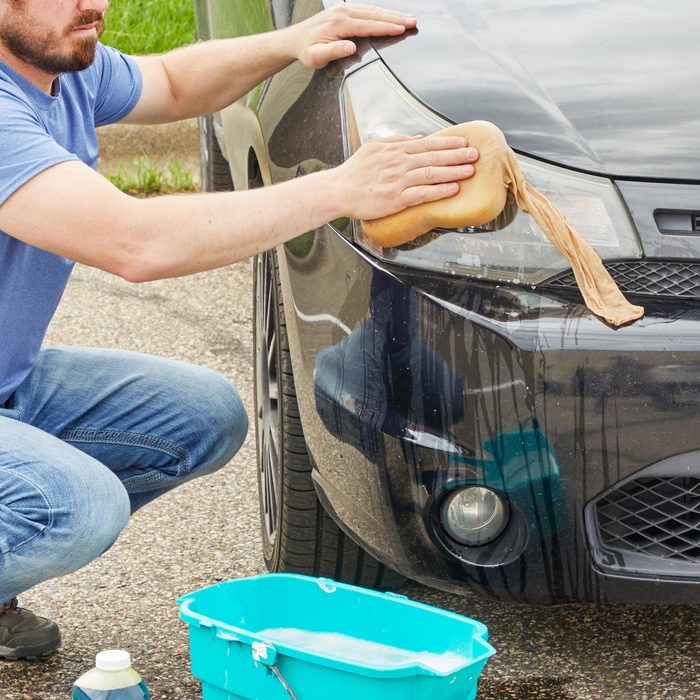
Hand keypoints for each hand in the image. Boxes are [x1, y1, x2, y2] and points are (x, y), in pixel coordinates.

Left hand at [290, 4, 416, 69]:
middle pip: (375, 14)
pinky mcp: (345, 10)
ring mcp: (344, 9)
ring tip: (409, 18)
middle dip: (395, 18)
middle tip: (413, 21)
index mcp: (339, 23)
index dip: (386, 27)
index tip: (402, 29)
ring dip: (392, 14)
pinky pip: (367, 10)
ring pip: (373, 10)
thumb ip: (333, 52)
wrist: (295, 40)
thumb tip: (351, 47)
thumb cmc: (306, 51)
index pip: (368, 25)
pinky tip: (392, 16)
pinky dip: (382, 13)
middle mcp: (343, 12)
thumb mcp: (316, 57)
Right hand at [334, 134, 479, 220]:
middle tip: (475, 154)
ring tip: (470, 171)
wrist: (339, 190)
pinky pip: (422, 193)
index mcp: (394, 150)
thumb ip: (396, 141)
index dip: (447, 143)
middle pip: (433, 157)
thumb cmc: (355, 172)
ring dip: (453, 172)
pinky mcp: (396, 198)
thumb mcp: (373, 148)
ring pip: (431, 174)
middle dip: (456, 155)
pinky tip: (453, 189)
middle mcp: (399, 163)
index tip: (463, 142)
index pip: (426, 144)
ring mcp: (398, 180)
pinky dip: (439, 191)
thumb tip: (417, 138)